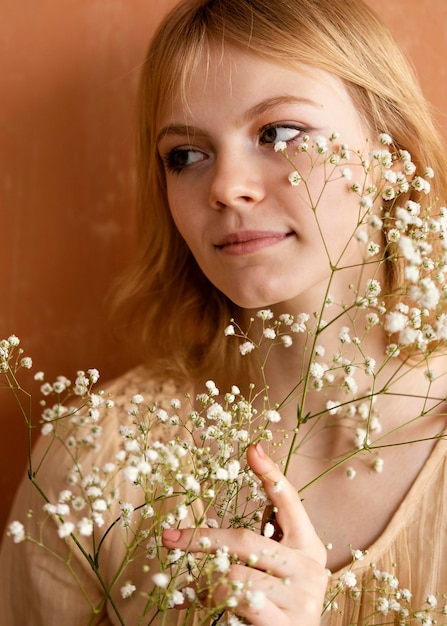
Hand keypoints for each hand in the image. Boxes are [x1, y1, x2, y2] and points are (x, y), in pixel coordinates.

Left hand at [162, 442, 327, 624]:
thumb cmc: (278, 608)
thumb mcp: (274, 572)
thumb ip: (257, 548)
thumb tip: (211, 532)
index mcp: (308, 546)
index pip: (289, 501)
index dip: (270, 473)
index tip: (252, 448)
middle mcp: (310, 567)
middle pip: (245, 539)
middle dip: (202, 538)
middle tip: (169, 537)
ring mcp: (302, 597)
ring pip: (234, 574)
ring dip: (205, 582)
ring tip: (197, 590)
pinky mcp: (288, 624)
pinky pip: (237, 600)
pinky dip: (210, 600)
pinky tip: (198, 603)